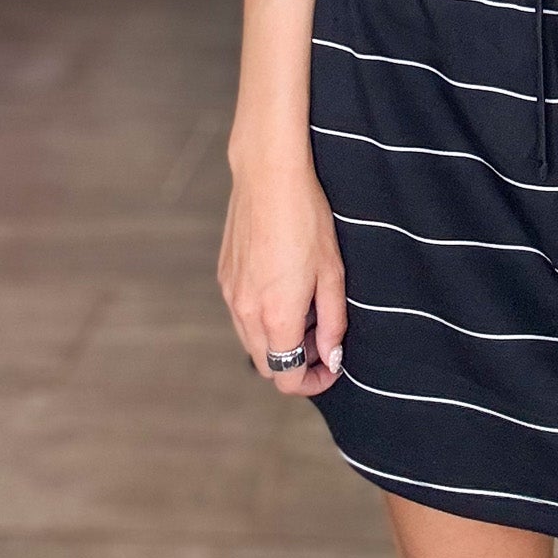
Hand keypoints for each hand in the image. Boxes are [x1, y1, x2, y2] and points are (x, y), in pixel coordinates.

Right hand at [218, 149, 346, 395]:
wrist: (268, 175)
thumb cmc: (306, 218)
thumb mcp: (332, 272)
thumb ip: (333, 322)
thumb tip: (332, 357)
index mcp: (276, 316)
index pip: (287, 378)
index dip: (313, 382)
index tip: (332, 367)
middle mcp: (246, 312)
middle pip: (268, 365)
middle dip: (297, 362)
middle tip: (324, 337)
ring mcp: (230, 294)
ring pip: (252, 341)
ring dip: (278, 340)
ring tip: (307, 308)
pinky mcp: (224, 276)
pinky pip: (242, 314)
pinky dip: (262, 317)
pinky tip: (284, 286)